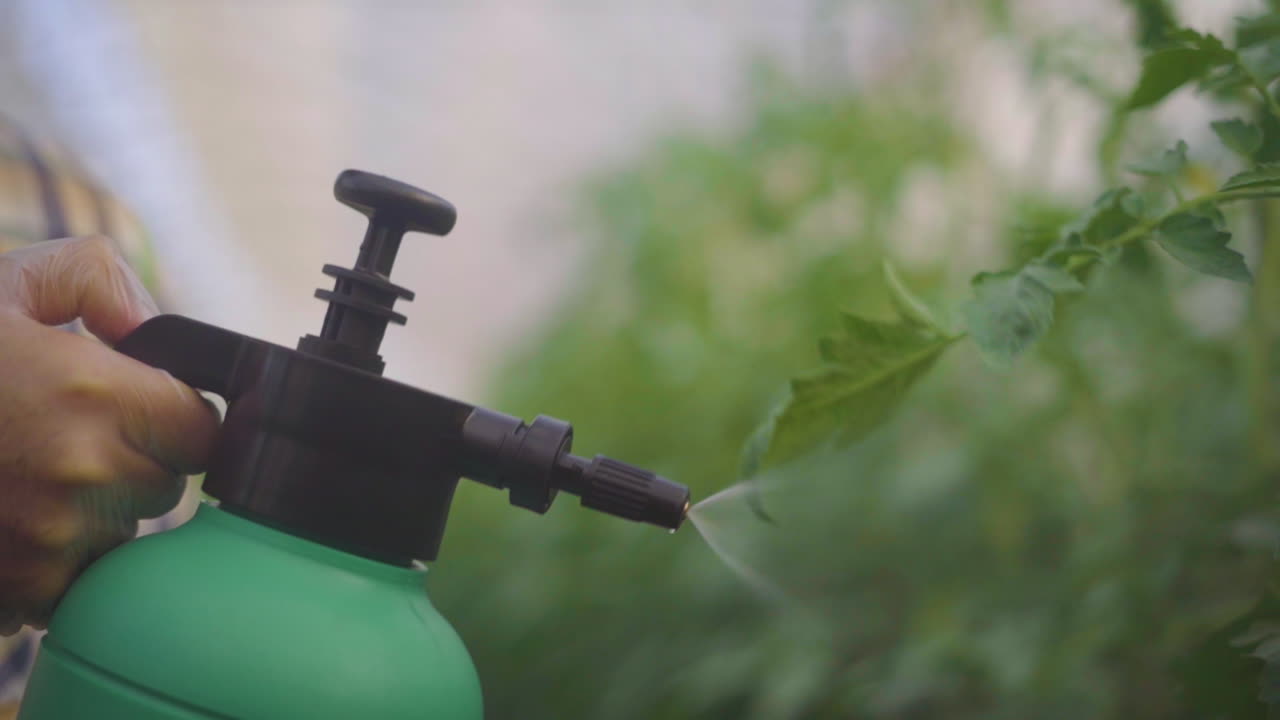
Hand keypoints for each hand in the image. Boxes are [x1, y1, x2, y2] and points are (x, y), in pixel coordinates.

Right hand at [0, 236, 218, 633]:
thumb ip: (97, 280)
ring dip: (87, 518)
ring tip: (18, 478)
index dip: (167, 417)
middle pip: (164, 488)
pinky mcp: (18, 595)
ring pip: (119, 539)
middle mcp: (83, 474)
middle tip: (57, 438)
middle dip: (127, 464)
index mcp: (95, 394)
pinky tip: (0, 521)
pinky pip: (70, 586)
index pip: (202, 431)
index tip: (130, 410)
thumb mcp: (5, 284)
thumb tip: (152, 328)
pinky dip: (45, 564)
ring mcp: (49, 544)